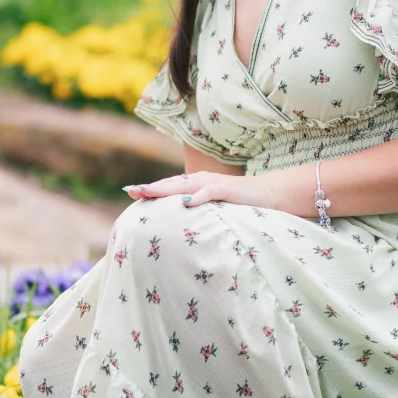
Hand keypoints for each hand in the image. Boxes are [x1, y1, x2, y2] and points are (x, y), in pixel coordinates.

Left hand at [124, 171, 283, 210]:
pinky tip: (186, 202)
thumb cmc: (239, 201)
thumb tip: (180, 217)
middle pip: (171, 184)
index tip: (129, 191)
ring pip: (185, 186)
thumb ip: (197, 208)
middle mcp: (201, 180)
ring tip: (147, 192)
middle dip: (150, 187)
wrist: (268, 193)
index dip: (150, 188)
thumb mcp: (213, 205)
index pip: (168, 186)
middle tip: (130, 190)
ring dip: (165, 189)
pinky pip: (210, 192)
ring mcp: (213, 184)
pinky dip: (198, 196)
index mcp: (196, 184)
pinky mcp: (227, 189)